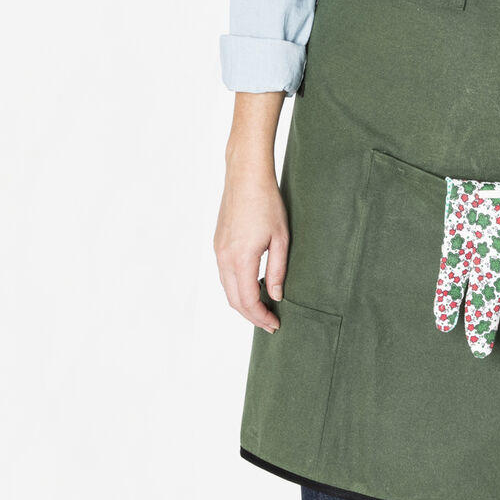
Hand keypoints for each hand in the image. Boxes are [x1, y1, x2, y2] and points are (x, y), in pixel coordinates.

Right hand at [214, 92, 286, 332]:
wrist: (246, 175)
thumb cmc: (267, 202)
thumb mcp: (281, 239)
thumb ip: (278, 271)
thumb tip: (276, 296)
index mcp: (241, 258)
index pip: (248, 300)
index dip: (261, 317)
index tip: (275, 324)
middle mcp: (224, 257)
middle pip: (234, 300)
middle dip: (252, 316)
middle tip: (270, 323)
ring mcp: (218, 250)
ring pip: (227, 288)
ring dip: (243, 303)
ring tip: (263, 308)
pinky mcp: (218, 243)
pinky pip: (224, 275)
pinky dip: (237, 287)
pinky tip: (253, 286)